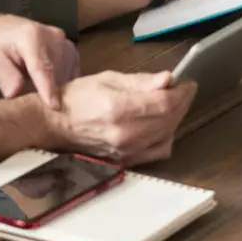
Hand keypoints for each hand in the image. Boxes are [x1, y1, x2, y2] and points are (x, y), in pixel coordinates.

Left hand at [0, 14, 79, 109]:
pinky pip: (72, 72)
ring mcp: (64, 41)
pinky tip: (51, 86)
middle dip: (51, 92)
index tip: (54, 107)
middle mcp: (53, 35)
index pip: (43, 67)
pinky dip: (63, 82)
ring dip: (57, 87)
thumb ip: (5, 76)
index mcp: (31, 36)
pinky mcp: (70, 48)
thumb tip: (14, 93)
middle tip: (37, 106)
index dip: (49, 88)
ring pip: (67, 74)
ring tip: (40, 92)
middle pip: (58, 73)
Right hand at [47, 72, 195, 164]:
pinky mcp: (126, 161)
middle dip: (182, 102)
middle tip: (182, 90)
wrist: (53, 125)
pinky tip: (162, 125)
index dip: (182, 91)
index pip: (165, 102)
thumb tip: (167, 79)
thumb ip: (140, 81)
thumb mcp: (108, 79)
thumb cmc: (76, 98)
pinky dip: (167, 136)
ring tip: (172, 104)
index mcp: (120, 109)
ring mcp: (126, 151)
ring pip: (168, 134)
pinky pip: (158, 151)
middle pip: (170, 119)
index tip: (188, 82)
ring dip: (176, 118)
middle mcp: (125, 133)